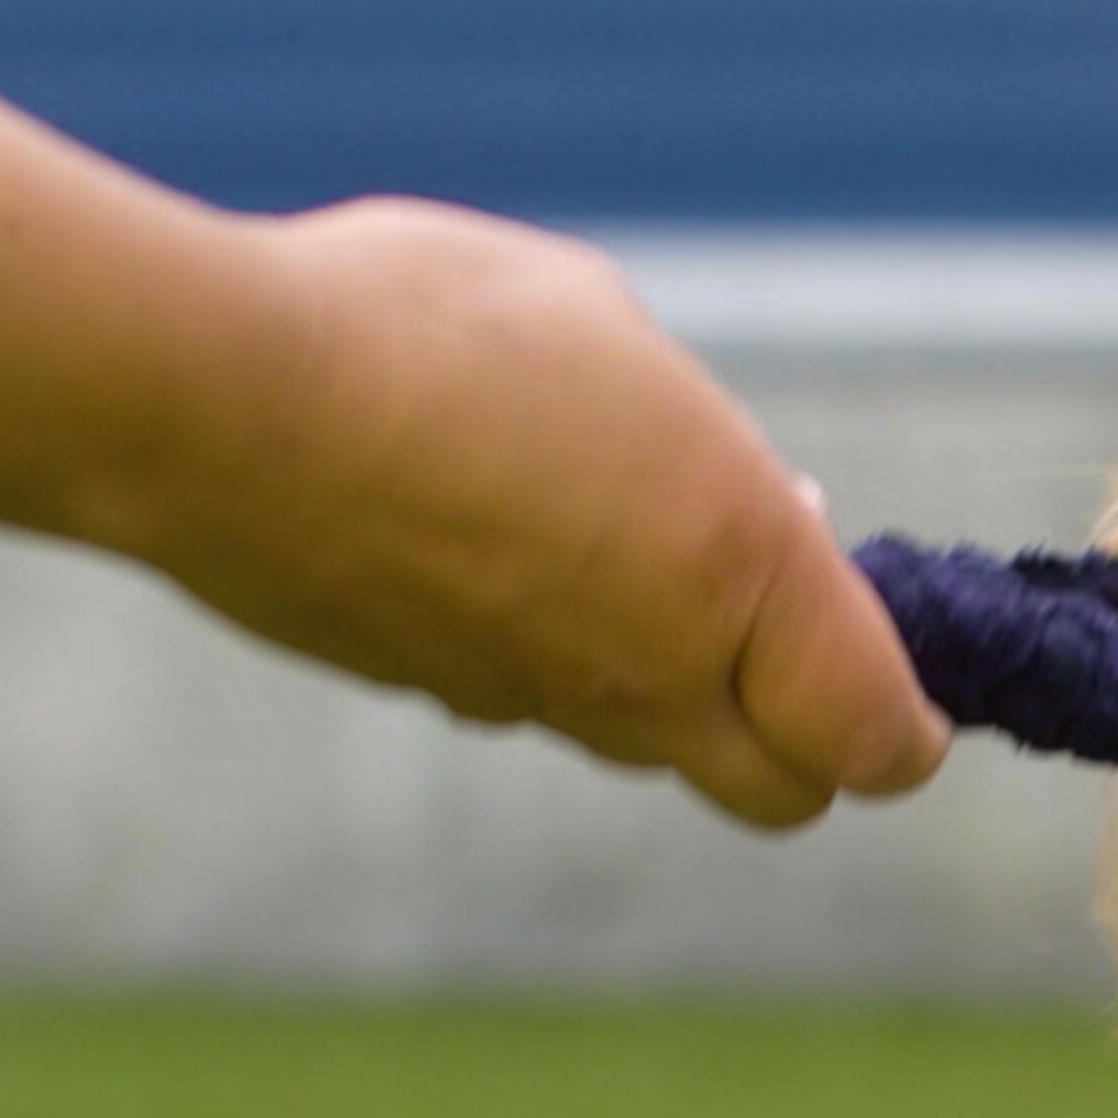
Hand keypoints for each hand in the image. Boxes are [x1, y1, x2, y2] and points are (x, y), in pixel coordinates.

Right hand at [108, 199, 949, 827]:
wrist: (211, 401)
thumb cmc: (424, 324)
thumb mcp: (606, 331)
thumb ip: (702, 446)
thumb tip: (763, 512)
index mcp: (735, 565)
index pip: (873, 736)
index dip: (904, 726)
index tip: (906, 692)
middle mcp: (648, 668)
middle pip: (780, 793)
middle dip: (807, 742)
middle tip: (787, 648)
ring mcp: (533, 701)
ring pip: (646, 741)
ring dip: (663, 677)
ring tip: (609, 540)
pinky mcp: (432, 698)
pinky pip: (529, 699)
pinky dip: (544, 649)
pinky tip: (486, 540)